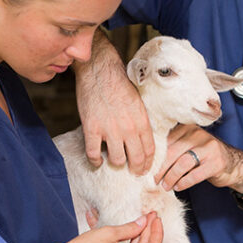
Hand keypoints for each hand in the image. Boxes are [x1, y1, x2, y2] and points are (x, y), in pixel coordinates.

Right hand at [75, 31, 154, 174]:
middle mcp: (129, 127)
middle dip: (136, 169)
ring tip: (113, 161)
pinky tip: (97, 160)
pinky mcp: (92, 128)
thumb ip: (140, 120)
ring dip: (115, 163)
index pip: (150, 150)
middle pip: (136, 159)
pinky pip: (93, 154)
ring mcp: (110, 129)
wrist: (100, 70)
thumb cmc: (119, 83)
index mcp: (142, 120)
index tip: (145, 168)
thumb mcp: (138, 102)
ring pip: (116, 160)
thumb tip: (141, 138)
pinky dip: (95, 161)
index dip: (148, 163)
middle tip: (133, 173)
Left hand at [156, 124, 242, 192]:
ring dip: (171, 177)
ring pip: (182, 164)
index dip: (155, 156)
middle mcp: (199, 135)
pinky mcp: (216, 163)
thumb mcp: (189, 146)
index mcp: (188, 128)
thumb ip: (172, 147)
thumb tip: (150, 162)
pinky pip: (194, 175)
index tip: (148, 168)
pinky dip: (183, 183)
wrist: (232, 163)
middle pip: (172, 152)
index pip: (166, 141)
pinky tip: (178, 187)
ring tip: (166, 186)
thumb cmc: (204, 156)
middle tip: (154, 180)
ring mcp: (209, 148)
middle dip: (161, 169)